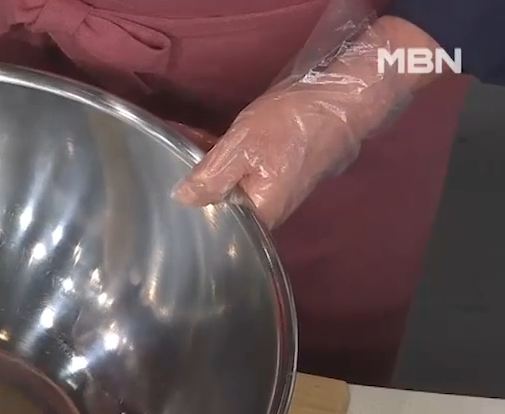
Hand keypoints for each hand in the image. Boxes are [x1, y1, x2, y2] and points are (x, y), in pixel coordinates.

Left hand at [172, 16, 436, 228]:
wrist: (343, 97)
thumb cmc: (292, 126)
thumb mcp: (241, 148)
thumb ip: (210, 178)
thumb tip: (181, 200)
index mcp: (260, 214)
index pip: (215, 224)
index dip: (189, 209)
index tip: (162, 193)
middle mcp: (268, 209)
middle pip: (221, 204)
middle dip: (193, 183)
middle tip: (161, 164)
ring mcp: (274, 189)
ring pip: (229, 183)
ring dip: (204, 165)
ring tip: (175, 147)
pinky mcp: (278, 169)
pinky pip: (241, 169)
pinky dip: (222, 156)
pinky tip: (198, 140)